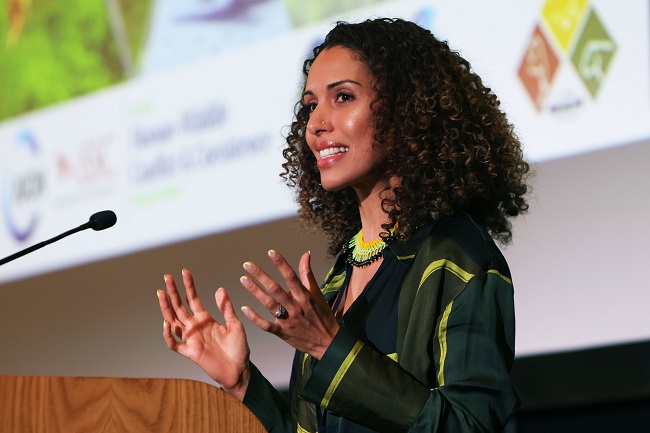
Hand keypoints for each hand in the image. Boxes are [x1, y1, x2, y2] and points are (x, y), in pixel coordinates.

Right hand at [157, 269, 250, 400]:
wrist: (239, 370)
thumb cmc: (238, 349)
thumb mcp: (235, 324)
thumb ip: (226, 308)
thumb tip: (220, 289)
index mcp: (205, 319)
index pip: (193, 299)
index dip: (188, 286)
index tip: (185, 272)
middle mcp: (195, 327)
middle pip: (179, 307)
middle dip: (173, 292)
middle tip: (167, 277)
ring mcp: (191, 339)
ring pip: (173, 321)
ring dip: (166, 308)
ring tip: (161, 293)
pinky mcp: (190, 353)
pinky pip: (175, 344)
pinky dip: (169, 335)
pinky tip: (167, 324)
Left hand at [239, 250, 339, 359]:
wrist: (328, 343)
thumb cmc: (322, 316)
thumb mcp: (317, 293)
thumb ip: (308, 274)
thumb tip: (305, 254)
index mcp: (304, 296)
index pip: (291, 276)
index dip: (281, 264)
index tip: (270, 252)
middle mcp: (295, 307)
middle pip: (275, 289)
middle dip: (261, 276)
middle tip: (247, 265)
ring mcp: (288, 320)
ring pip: (269, 304)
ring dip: (255, 291)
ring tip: (243, 279)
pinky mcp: (282, 332)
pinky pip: (266, 325)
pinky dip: (255, 318)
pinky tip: (244, 308)